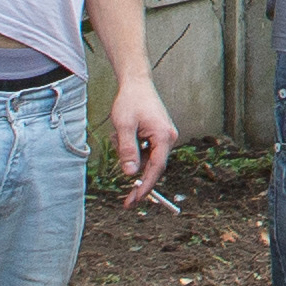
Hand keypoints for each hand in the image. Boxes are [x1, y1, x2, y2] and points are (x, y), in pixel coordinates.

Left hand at [105, 74, 178, 206]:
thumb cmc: (130, 102)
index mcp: (164, 137)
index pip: (156, 168)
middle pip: (154, 167)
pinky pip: (146, 151)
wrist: (136, 84)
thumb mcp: (124, 127)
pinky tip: (121, 135)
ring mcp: (165, 136)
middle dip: (138, 179)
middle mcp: (169, 138)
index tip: (137, 200)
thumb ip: (127, 151)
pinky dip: (132, 149)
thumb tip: (129, 174)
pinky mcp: (159, 135)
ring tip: (116, 136)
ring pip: (148, 159)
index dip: (146, 186)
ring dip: (130, 156)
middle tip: (127, 202)